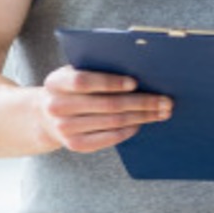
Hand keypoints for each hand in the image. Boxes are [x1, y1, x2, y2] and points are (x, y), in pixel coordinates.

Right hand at [34, 66, 170, 153]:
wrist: (47, 116)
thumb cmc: (73, 88)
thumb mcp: (77, 72)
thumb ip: (99, 68)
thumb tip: (141, 68)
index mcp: (56, 82)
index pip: (82, 81)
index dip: (110, 82)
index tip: (135, 82)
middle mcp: (56, 106)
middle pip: (106, 104)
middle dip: (142, 102)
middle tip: (166, 100)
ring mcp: (64, 128)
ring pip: (113, 122)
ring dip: (142, 116)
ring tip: (162, 111)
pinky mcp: (75, 145)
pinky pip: (109, 138)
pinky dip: (129, 130)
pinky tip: (142, 122)